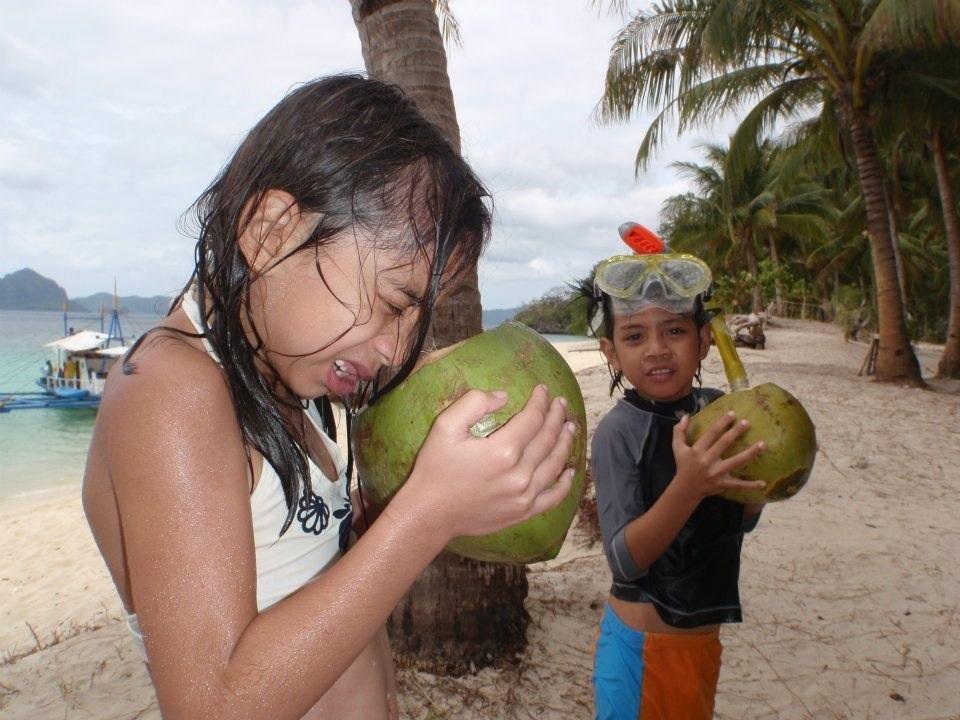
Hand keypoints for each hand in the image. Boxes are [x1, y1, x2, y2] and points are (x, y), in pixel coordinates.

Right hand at [399, 384, 576, 540]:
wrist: (430, 514)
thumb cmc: (435, 468)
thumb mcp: (445, 427)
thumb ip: (474, 403)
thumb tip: (503, 397)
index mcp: (502, 450)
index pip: (533, 419)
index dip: (541, 401)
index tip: (544, 390)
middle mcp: (520, 474)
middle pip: (548, 439)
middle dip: (557, 417)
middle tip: (561, 404)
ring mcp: (524, 496)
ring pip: (555, 464)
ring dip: (565, 443)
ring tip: (570, 427)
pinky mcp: (523, 512)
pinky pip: (553, 497)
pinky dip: (564, 483)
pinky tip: (570, 472)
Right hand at [671, 411, 764, 500]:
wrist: (685, 489)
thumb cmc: (683, 465)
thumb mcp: (677, 447)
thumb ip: (679, 431)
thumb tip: (686, 415)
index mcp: (697, 450)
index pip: (711, 433)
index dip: (722, 423)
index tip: (732, 414)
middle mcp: (707, 460)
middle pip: (724, 444)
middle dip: (736, 432)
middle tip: (747, 422)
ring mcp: (716, 473)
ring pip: (736, 462)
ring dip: (750, 453)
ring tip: (763, 444)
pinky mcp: (722, 484)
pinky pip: (738, 485)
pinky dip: (750, 485)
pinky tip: (762, 483)